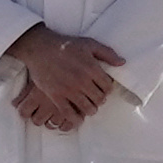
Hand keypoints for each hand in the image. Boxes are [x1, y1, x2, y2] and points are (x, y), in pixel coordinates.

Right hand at [3, 25, 123, 131]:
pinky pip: (69, 114)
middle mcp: (82, 80)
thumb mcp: (88, 43)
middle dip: (99, 99)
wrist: (40, 48)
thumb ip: (107, 53)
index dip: (107, 89)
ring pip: (88, 108)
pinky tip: (77, 118)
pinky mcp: (56, 96)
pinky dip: (76, 119)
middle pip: (99, 99)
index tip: (102, 88)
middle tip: (95, 97)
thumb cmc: (65, 45)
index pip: (108, 87)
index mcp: (91, 68)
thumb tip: (122, 63)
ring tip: (88, 106)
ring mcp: (68, 90)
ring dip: (90, 109)